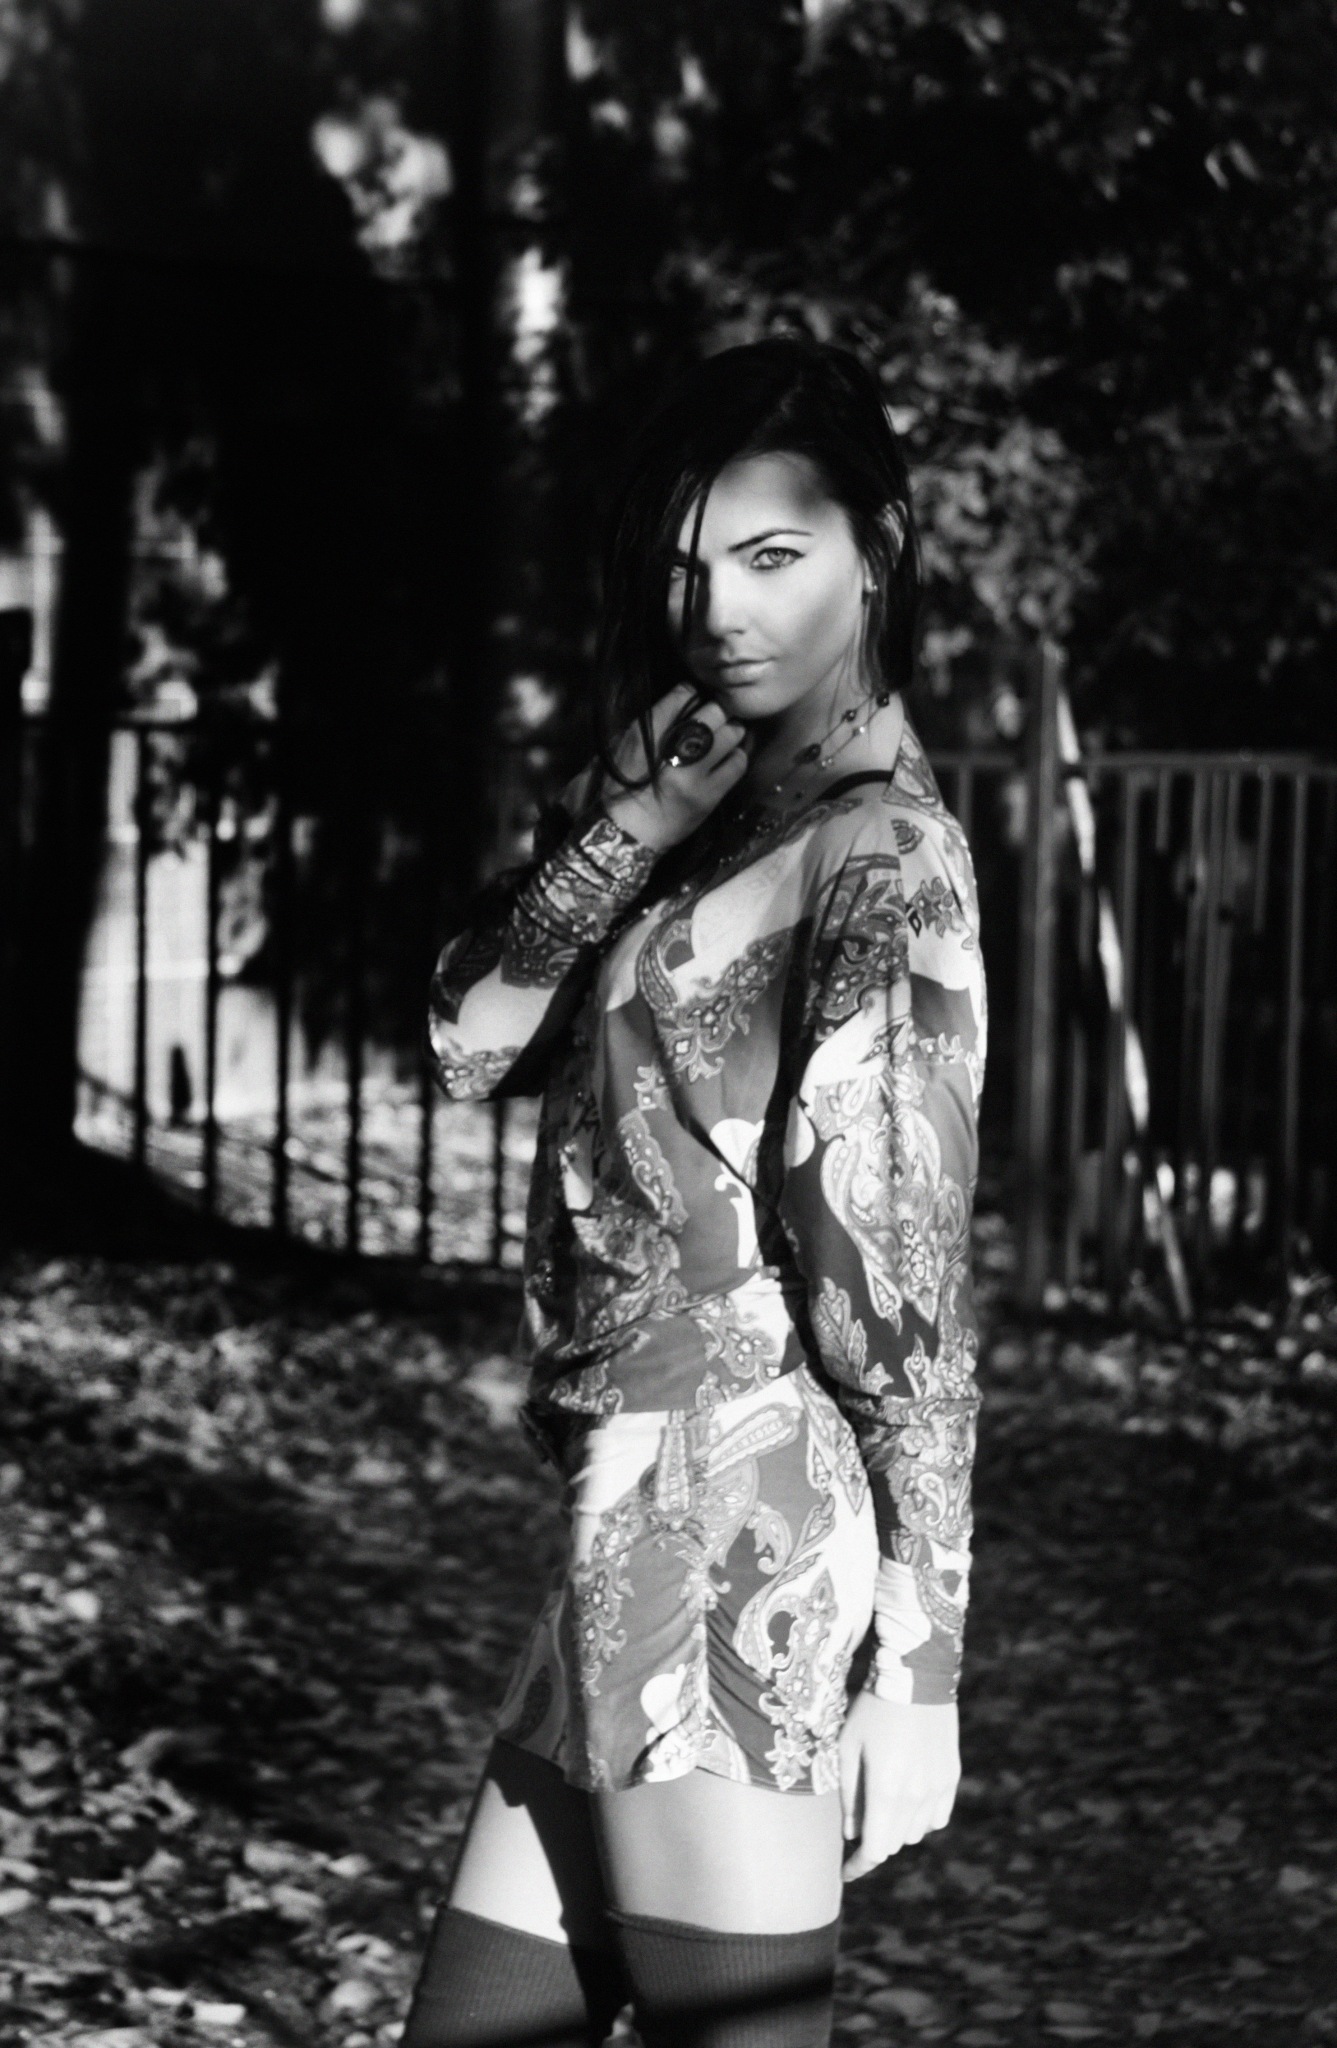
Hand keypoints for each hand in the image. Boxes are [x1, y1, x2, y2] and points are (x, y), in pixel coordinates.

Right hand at [599, 682, 750, 855]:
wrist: (625, 836)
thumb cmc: (619, 787)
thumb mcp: (622, 746)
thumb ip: (651, 722)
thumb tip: (683, 700)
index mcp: (644, 734)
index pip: (680, 696)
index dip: (690, 692)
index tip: (693, 696)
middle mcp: (671, 752)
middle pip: (712, 712)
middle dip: (717, 709)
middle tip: (716, 715)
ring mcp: (693, 776)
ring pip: (731, 735)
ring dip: (732, 730)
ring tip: (725, 734)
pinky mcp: (709, 796)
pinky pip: (737, 764)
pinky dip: (737, 755)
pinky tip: (729, 757)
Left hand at [838, 1696, 959, 1881]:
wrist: (918, 1676)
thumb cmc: (873, 1708)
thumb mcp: (849, 1745)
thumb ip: (849, 1794)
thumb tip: (852, 1833)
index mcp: (886, 1790)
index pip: (875, 1849)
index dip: (858, 1866)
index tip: (845, 1872)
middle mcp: (916, 1796)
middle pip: (894, 1843)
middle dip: (874, 1841)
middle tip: (859, 1823)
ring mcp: (938, 1788)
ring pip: (916, 1832)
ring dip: (897, 1829)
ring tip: (883, 1804)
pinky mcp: (952, 1777)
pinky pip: (937, 1817)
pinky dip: (921, 1818)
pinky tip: (908, 1800)